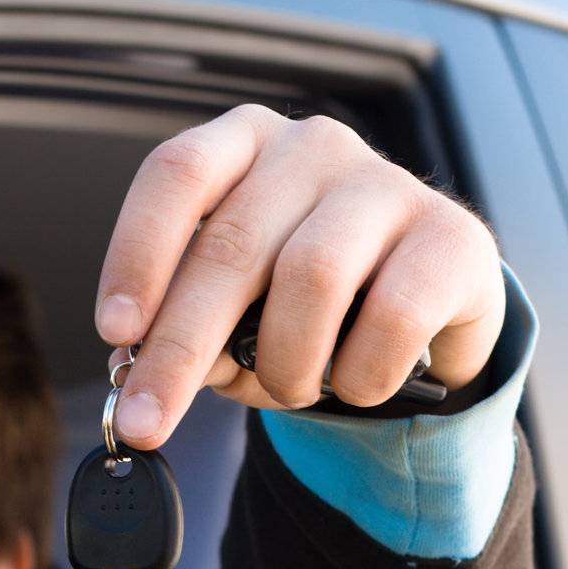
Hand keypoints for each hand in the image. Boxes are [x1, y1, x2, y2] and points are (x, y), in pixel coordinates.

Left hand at [95, 105, 506, 446]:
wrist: (424, 310)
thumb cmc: (309, 306)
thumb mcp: (235, 315)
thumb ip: (189, 334)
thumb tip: (144, 383)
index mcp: (244, 148)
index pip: (178, 176)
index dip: (138, 255)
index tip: (116, 330)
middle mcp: (312, 147)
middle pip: (232, 246)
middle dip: (180, 350)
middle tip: (150, 421)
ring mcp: (386, 184)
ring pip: (311, 277)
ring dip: (285, 364)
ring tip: (291, 389)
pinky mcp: (451, 237)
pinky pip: (392, 317)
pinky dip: (359, 375)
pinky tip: (356, 383)